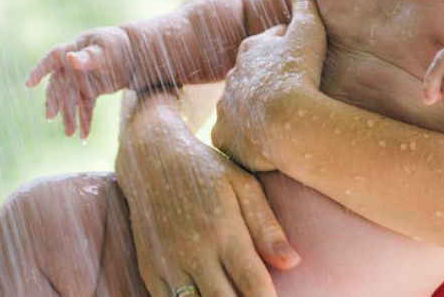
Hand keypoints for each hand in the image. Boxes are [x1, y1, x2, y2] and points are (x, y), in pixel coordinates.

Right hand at [25, 26, 134, 139]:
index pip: (51, 60)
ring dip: (69, 116)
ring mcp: (80, 81)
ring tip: (69, 133)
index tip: (28, 83)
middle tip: (51, 117)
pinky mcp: (90, 92)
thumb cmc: (117, 45)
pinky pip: (84, 108)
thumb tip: (70, 57)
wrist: (134, 55)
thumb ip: (89, 56)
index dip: (39, 71)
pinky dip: (84, 121)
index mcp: (72, 50)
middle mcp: (71, 68)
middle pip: (58, 86)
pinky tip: (84, 137)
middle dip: (54, 102)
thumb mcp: (106, 48)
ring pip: (70, 101)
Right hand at [116, 106, 299, 296]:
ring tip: (234, 295)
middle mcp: (194, 253)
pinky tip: (209, 295)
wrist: (151, 161)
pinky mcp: (150, 272)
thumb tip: (293, 262)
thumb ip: (267, 226)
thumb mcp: (243, 186)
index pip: (253, 285)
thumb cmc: (206, 171)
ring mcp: (168, 266)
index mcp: (223, 232)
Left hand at [212, 0, 326, 171]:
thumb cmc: (301, 72)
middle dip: (266, 82)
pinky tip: (267, 145)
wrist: (289, 122)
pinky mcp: (225, 138)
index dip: (284, 54)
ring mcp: (226, 109)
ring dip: (256, 112)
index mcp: (250, 49)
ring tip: (281, 123)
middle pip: (251, 77)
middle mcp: (231, 77)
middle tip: (293, 94)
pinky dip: (248, 140)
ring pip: (240, 107)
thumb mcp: (309, 28)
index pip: (266, 47)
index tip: (301, 65)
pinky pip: (235, 138)